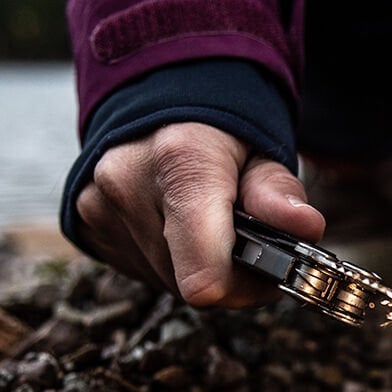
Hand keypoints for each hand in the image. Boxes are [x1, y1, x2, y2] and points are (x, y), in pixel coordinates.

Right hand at [76, 122, 323, 307]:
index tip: (265, 271)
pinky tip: (174, 227)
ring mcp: (99, 206)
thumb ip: (280, 193)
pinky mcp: (85, 225)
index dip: (243, 287)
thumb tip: (306, 227)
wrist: (156, 105)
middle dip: (228, 274)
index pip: (205, 272)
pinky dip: (167, 262)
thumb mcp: (263, 153)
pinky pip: (141, 273)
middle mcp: (127, 182)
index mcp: (182, 159)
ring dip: (196, 269)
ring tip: (206, 227)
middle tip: (243, 241)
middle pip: (191, 283)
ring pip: (167, 283)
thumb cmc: (220, 135)